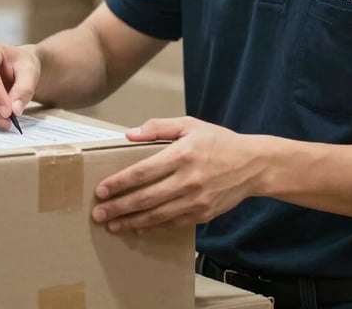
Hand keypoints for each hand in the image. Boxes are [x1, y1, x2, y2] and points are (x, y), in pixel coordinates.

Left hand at [91, 117, 259, 232]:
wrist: (253, 164)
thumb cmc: (219, 141)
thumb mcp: (190, 125)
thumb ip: (159, 127)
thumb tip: (130, 133)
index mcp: (181, 154)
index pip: (142, 172)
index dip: (119, 183)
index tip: (101, 190)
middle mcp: (187, 179)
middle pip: (145, 198)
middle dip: (118, 207)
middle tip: (98, 213)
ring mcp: (195, 200)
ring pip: (156, 215)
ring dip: (130, 221)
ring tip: (112, 224)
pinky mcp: (202, 214)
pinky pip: (172, 223)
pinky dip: (153, 227)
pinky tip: (137, 227)